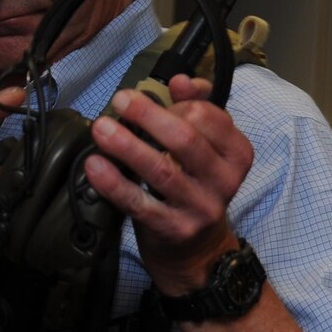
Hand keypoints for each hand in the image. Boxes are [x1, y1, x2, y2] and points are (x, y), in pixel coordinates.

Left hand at [83, 74, 253, 291]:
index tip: (152, 98)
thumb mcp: (206, 148)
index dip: (176, 103)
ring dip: (127, 146)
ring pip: (161, 170)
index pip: (208, 116)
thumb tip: (180, 80)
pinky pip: (139, 203)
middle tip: (120, 101)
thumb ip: (197, 107)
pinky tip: (95, 166)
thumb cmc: (196, 186)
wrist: (198, 251)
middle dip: (148, 115)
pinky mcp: (173, 229)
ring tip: (101, 129)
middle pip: (185, 139)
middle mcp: (223, 180)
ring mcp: (200, 207)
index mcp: (236, 154)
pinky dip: (114, 183)